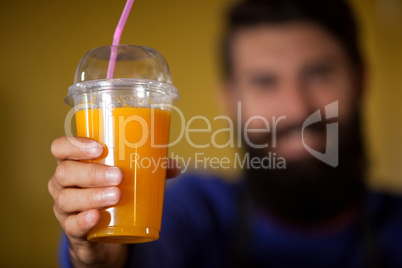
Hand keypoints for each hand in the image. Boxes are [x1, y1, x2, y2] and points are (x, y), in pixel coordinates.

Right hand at [48, 136, 179, 267]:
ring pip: (67, 199)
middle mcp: (62, 184)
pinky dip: (84, 221)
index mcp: (74, 163)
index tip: (100, 147)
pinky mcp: (72, 229)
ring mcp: (64, 208)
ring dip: (92, 196)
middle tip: (119, 175)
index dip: (75, 145)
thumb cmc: (112, 192)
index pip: (61, 147)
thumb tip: (177, 165)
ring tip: (116, 195)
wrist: (105, 231)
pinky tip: (96, 216)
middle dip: (92, 172)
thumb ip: (149, 171)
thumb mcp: (126, 179)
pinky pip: (72, 226)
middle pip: (65, 173)